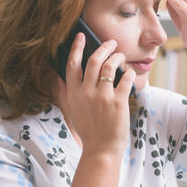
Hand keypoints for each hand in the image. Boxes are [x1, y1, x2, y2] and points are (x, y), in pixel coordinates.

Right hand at [57, 33, 135, 155]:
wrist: (101, 150)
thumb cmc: (88, 131)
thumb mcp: (71, 111)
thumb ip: (65, 93)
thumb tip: (57, 78)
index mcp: (73, 93)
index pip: (73, 64)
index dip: (77, 47)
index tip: (81, 36)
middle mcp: (86, 93)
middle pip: (93, 60)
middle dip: (103, 47)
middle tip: (110, 42)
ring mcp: (102, 97)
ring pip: (109, 66)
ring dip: (117, 57)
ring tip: (121, 56)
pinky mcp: (118, 103)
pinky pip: (125, 79)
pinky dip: (128, 73)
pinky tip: (129, 73)